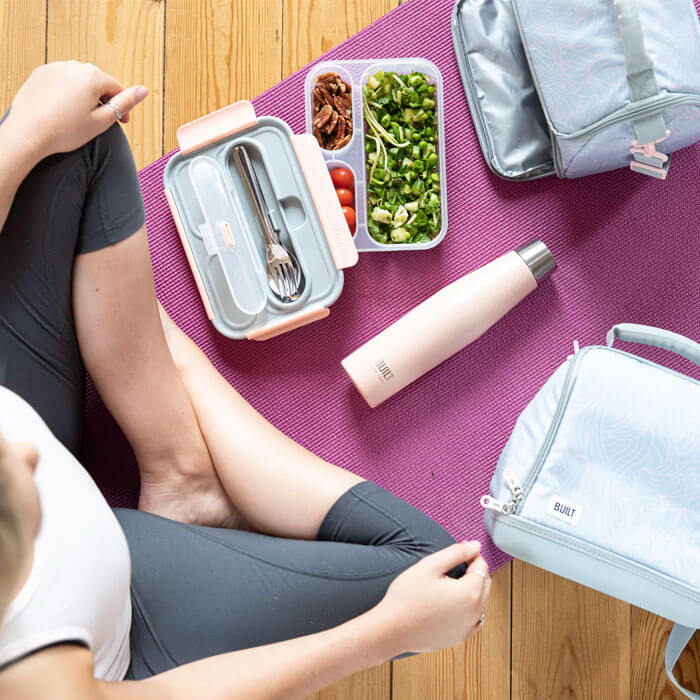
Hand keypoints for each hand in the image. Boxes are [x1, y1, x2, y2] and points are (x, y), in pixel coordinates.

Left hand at [3, 61, 147, 161]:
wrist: (28, 134)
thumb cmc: (66, 131)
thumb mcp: (102, 121)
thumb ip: (125, 103)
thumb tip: (144, 90)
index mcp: (92, 77)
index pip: (116, 88)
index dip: (121, 107)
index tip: (121, 123)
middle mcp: (74, 66)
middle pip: (98, 82)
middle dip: (102, 99)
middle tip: (100, 120)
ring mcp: (55, 68)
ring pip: (79, 79)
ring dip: (85, 94)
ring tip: (80, 116)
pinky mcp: (41, 73)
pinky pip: (62, 80)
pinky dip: (67, 92)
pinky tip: (63, 110)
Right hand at [375, 541, 490, 654]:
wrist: (391, 629)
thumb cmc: (407, 597)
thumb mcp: (430, 565)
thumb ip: (456, 553)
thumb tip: (475, 546)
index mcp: (469, 593)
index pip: (482, 567)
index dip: (471, 555)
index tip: (459, 551)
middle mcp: (474, 614)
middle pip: (485, 584)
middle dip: (474, 572)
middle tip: (452, 566)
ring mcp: (468, 629)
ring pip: (481, 602)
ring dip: (472, 590)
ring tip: (448, 583)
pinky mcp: (460, 638)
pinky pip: (472, 618)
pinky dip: (467, 608)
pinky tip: (448, 603)